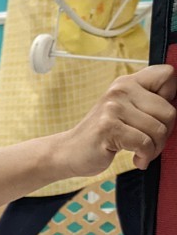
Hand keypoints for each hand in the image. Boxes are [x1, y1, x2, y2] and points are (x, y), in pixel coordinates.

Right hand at [61, 63, 176, 175]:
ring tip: (141, 153)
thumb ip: (146, 101)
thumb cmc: (102, 135)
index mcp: (126, 83)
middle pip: (169, 111)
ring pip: (158, 130)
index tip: (155, 115)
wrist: (68, 151)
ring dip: (154, 149)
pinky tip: (136, 160)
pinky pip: (144, 144)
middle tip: (149, 144)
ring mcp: (113, 108)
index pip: (167, 74)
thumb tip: (174, 102)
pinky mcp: (108, 128)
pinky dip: (144, 157)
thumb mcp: (123, 110)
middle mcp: (120, 90)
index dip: (170, 96)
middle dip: (164, 134)